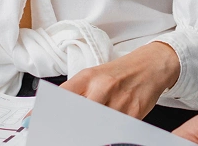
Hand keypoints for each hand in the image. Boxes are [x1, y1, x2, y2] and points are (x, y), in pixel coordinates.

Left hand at [60, 41, 180, 119]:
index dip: (54, 111)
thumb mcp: (94, 75)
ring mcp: (119, 100)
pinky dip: (112, 131)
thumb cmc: (120, 73)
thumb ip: (76, 92)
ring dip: (96, 129)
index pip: (64, 95)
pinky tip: (111, 126)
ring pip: (99, 125)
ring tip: (96, 126)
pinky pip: (117, 129)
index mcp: (88, 77)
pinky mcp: (134, 112)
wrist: (150, 66)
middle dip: (76, 125)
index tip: (46, 121)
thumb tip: (58, 110)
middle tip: (74, 129)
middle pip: (81, 114)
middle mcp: (103, 86)